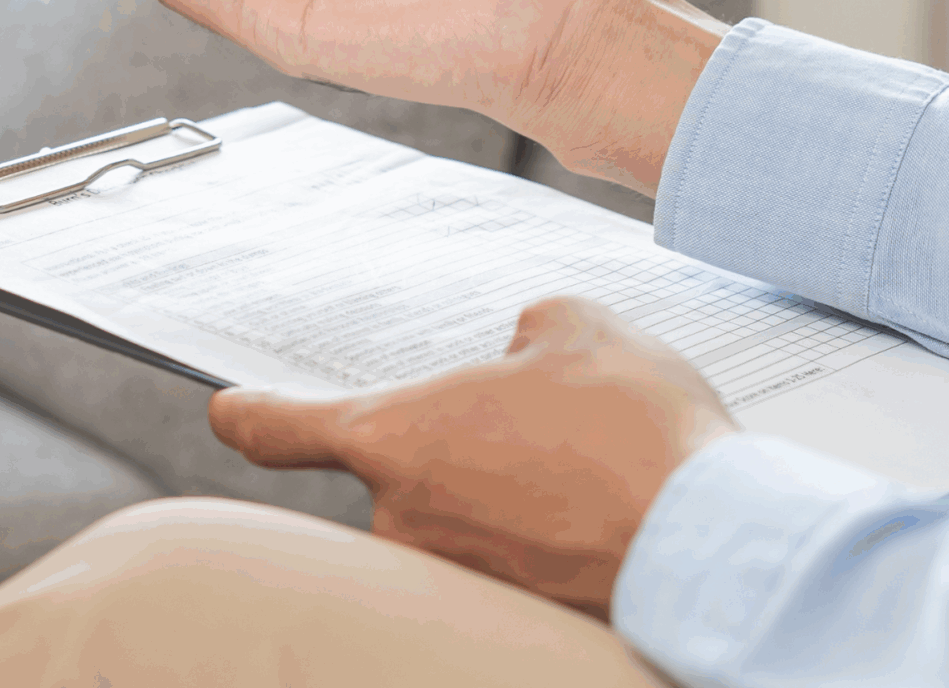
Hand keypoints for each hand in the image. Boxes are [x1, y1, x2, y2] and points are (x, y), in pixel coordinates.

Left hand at [208, 296, 734, 617]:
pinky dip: (546, 540)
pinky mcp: (503, 619)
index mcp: (395, 438)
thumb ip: (528, 329)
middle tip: (544, 434)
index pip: (277, 428)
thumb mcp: (582, 331)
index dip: (250, 414)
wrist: (717, 550)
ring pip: (461, 518)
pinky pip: (508, 561)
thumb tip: (527, 350)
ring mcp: (450, 578)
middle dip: (461, 449)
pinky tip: (607, 519)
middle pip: (399, 473)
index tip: (232, 410)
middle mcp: (403, 519)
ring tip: (594, 477)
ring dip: (511, 497)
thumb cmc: (643, 438)